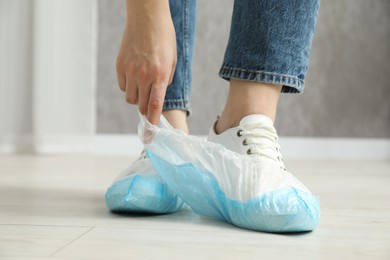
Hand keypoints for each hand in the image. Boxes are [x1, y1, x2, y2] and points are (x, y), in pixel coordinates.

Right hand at [116, 0, 176, 124]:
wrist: (147, 17)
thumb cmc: (164, 38)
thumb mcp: (173, 60)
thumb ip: (166, 80)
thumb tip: (158, 95)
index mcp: (160, 75)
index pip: (154, 106)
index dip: (152, 122)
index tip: (150, 134)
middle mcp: (144, 76)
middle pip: (141, 105)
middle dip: (145, 109)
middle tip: (149, 103)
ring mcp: (130, 70)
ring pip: (130, 98)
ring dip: (136, 97)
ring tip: (143, 85)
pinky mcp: (120, 65)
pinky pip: (122, 86)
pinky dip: (128, 86)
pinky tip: (134, 76)